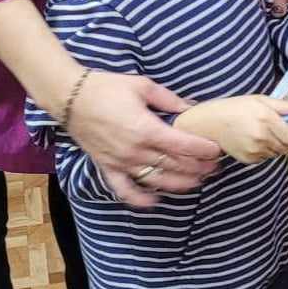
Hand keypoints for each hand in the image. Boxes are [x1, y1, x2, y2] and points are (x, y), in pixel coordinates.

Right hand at [65, 71, 225, 206]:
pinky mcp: (107, 167)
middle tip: (214, 167)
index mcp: (146, 129)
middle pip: (174, 165)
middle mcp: (135, 150)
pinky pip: (124, 190)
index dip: (203, 149)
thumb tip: (192, 107)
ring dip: (179, 184)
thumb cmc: (107, 87)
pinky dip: (140, 199)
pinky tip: (155, 202)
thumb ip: (170, 100)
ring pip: (156, 181)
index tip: (217, 150)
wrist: (70, 97)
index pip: (183, 145)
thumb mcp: (143, 86)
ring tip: (197, 182)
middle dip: (198, 167)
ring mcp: (120, 162)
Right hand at [174, 95, 287, 163]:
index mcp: (267, 119)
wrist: (210, 122)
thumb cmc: (235, 107)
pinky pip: (265, 158)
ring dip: (276, 146)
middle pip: (287, 147)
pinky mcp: (248, 159)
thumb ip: (282, 105)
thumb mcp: (259, 100)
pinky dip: (264, 151)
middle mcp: (262, 136)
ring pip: (277, 153)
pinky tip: (254, 141)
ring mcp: (255, 150)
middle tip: (279, 131)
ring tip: (263, 134)